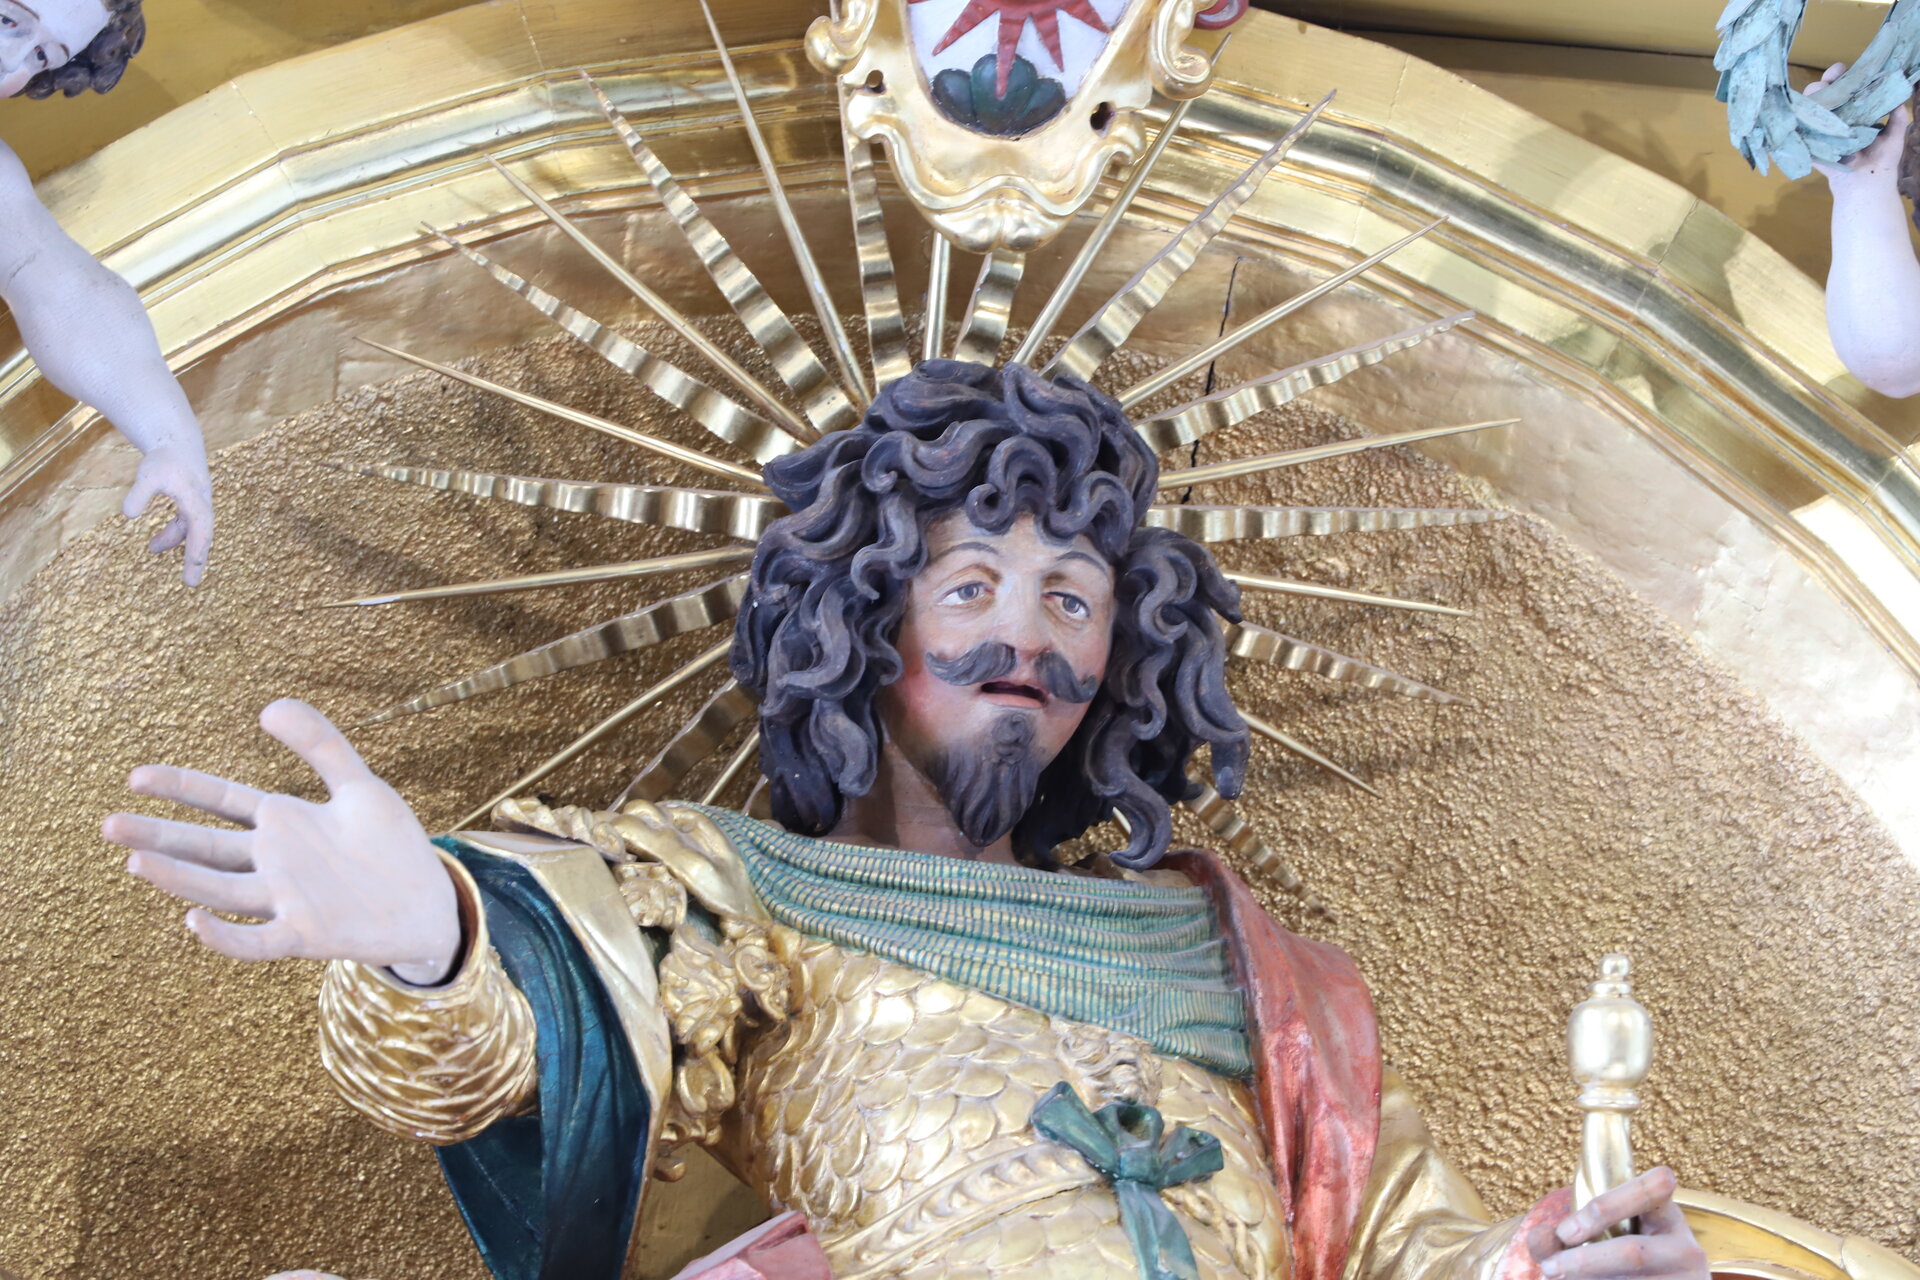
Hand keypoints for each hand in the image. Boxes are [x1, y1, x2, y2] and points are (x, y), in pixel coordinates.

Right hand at [104, 699, 460, 983]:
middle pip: (206, 847)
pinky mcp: (305, 936)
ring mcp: (286, 900)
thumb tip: (267, 706)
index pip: (220, 802)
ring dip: (180, 878)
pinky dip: (226, 935)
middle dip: (159, 836)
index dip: (181, 789)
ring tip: (136, 861)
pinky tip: (193, 920)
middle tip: (108, 825)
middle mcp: (274, 862)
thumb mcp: (360, 786)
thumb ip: (321, 744)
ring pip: (221, 890)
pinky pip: (257, 940)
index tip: (136, 777)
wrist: (431, 905)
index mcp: (283, 823)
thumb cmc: (392, 847)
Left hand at [122, 442, 213, 585]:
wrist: (176, 442)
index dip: (197, 548)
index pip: (200, 529)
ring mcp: (198, 506)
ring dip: (176, 543)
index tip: (194, 567)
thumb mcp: (148, 474)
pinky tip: (158, 543)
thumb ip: (138, 494)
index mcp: (195, 500)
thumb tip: (128, 516)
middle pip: (203, 537)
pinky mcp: (191, 504)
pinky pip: (186, 526)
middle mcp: (201, 506)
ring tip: (152, 549)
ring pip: (192, 532)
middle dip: (196, 559)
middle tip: (190, 583)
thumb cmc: (163, 459)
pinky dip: (174, 535)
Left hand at [1529, 1168, 1706, 1279]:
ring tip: (1556, 1279)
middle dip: (1584, 1261)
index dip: (1609, 1205)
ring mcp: (1688, 1279)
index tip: (1564, 1231)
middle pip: (1633, 1253)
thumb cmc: (1617, 1255)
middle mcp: (1685, 1247)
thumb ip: (1563, 1233)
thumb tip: (1539, 1237)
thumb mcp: (1599, 1235)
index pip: (1656, 1186)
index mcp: (1665, 1213)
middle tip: (1548, 1268)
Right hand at [1806, 62, 1910, 185]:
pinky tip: (1801, 110)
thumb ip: (1897, 116)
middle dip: (1824, 83)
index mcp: (1854, 113)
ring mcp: (1821, 131)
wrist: (1866, 184)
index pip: (1844, 88)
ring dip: (1813, 98)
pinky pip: (1799, 130)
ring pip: (1809, 107)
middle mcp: (1836, 119)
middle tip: (1830, 80)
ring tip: (1821, 96)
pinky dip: (1796, 119)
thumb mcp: (1895, 134)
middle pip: (1822, 94)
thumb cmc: (1882, 161)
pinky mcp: (1810, 145)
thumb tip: (1900, 92)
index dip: (1840, 76)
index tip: (1841, 69)